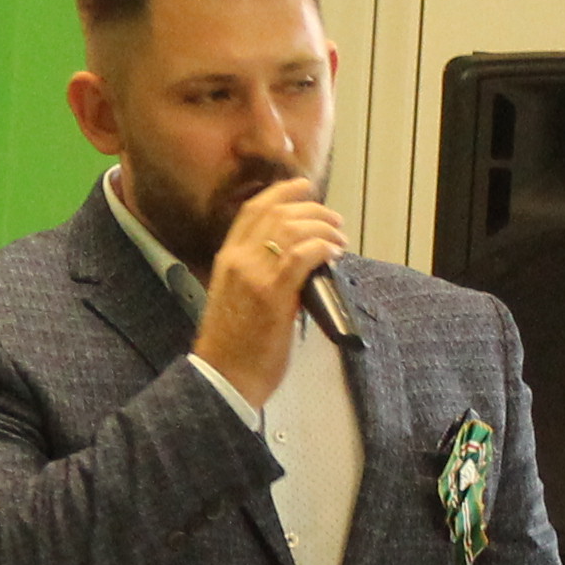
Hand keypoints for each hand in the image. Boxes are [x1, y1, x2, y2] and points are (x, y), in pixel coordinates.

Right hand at [194, 185, 352, 405]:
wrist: (225, 377)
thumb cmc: (235, 345)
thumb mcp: (237, 297)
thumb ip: (258, 274)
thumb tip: (296, 263)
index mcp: (227, 259)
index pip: (253, 210)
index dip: (282, 193)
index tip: (304, 187)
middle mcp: (238, 260)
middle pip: (278, 214)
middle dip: (313, 210)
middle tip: (335, 221)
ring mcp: (254, 275)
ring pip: (293, 230)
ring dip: (323, 229)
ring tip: (340, 240)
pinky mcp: (273, 295)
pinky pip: (302, 256)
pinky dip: (323, 248)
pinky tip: (334, 253)